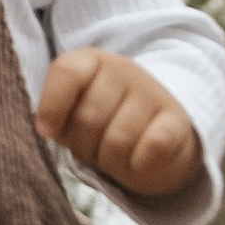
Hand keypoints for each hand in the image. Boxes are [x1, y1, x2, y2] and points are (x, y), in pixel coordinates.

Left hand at [37, 47, 201, 199]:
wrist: (157, 135)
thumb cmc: (104, 123)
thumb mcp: (73, 113)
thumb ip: (55, 113)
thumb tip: (47, 127)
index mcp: (92, 62)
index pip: (66, 72)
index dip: (53, 105)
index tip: (48, 131)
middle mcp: (124, 70)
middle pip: (87, 118)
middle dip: (83, 145)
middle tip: (94, 147)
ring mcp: (153, 93)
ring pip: (117, 141)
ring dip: (111, 161)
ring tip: (116, 155)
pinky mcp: (177, 122)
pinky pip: (154, 145)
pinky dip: (140, 163)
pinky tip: (139, 163)